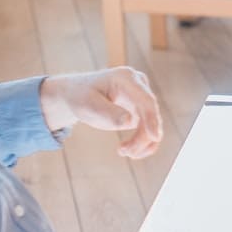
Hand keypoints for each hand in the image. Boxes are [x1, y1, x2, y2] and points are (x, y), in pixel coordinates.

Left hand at [38, 67, 162, 158]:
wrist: (77, 95)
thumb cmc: (81, 96)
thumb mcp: (88, 104)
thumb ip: (108, 112)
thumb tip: (128, 121)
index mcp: (127, 78)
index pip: (145, 100)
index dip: (152, 119)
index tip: (155, 137)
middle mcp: (139, 86)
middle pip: (150, 115)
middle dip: (141, 137)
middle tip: (124, 152)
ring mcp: (141, 99)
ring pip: (151, 125)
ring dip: (140, 143)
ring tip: (122, 151)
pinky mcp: (140, 111)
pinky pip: (147, 130)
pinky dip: (141, 143)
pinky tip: (127, 150)